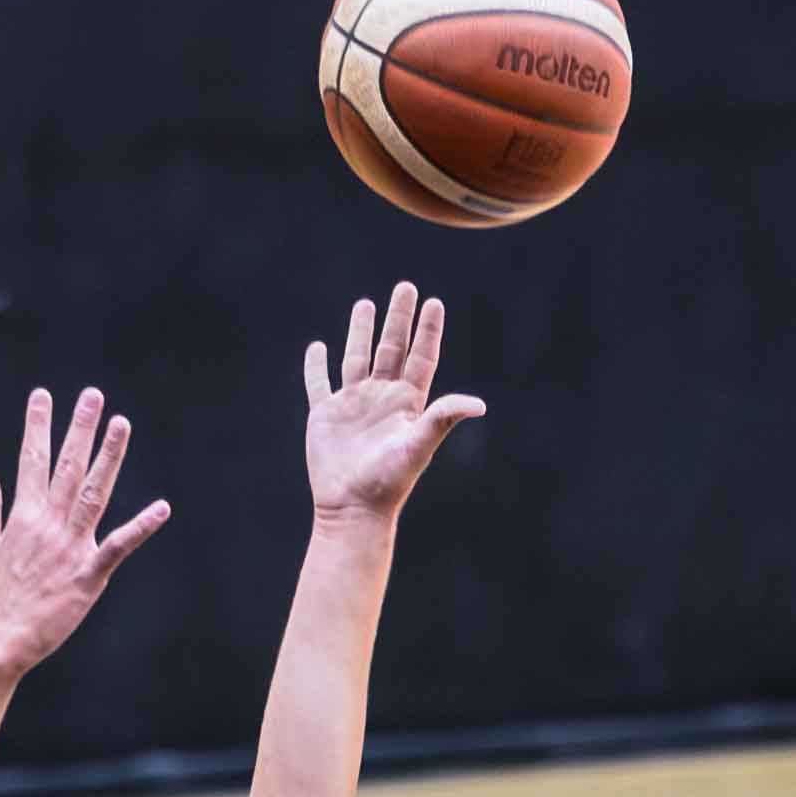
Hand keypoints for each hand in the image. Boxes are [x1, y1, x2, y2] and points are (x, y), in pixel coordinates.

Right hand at [0, 384, 168, 678]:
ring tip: (121, 425)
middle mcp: (48, 525)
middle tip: (93, 395)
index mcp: (22, 516)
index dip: (38, 425)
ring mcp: (70, 548)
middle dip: (80, 428)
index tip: (43, 395)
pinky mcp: (88, 576)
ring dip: (109, 458)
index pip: (31, 460)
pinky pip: (119, 547)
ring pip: (93, 493)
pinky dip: (141, 528)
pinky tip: (161, 508)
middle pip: (67, 467)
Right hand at [303, 284, 484, 523]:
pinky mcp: (325, 415)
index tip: (434, 303)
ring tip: (366, 304)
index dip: (428, 331)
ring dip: (361, 331)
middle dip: (398, 318)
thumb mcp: (418, 446)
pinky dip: (315, 366)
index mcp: (407, 402)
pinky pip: (318, 383)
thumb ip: (444, 419)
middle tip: (405, 287)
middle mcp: (381, 398)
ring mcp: (353, 404)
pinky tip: (318, 348)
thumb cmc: (389, 481)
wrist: (353, 509)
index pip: (421, 357)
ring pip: (357, 357)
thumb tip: (479, 405)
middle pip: (392, 348)